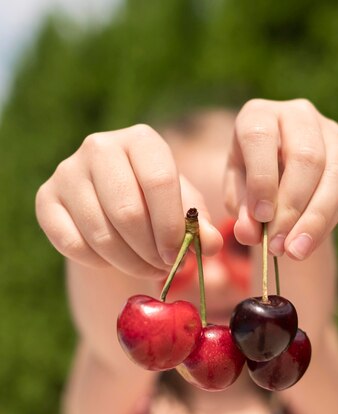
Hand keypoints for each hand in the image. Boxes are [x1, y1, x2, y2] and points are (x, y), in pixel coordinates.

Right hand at [36, 125, 221, 277]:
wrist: (112, 203)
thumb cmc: (157, 204)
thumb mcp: (183, 209)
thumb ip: (199, 225)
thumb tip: (209, 245)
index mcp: (140, 139)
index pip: (159, 181)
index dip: (171, 228)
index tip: (178, 257)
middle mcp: (100, 146)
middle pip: (128, 212)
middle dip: (150, 251)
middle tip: (162, 268)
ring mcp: (68, 171)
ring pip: (100, 234)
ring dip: (128, 263)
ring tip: (145, 268)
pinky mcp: (46, 198)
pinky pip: (72, 244)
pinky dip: (97, 262)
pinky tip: (112, 259)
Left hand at [224, 98, 337, 258]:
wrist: (279, 176)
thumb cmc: (250, 183)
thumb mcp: (236, 196)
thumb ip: (241, 212)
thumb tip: (250, 233)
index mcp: (258, 115)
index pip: (261, 139)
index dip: (262, 180)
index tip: (261, 218)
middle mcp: (297, 114)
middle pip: (305, 158)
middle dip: (291, 208)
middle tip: (277, 246)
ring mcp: (329, 131)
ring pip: (334, 174)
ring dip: (314, 219)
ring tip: (295, 252)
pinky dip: (328, 220)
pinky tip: (310, 242)